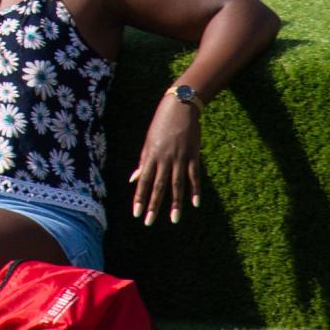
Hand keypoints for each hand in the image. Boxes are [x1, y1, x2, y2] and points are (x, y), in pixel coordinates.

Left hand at [128, 97, 205, 224]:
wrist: (179, 107)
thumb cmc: (160, 124)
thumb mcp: (148, 141)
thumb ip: (143, 162)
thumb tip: (134, 180)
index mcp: (151, 155)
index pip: (143, 181)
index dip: (140, 198)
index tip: (136, 214)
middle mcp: (164, 159)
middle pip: (158, 186)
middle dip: (154, 205)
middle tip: (149, 222)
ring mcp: (180, 158)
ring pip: (177, 185)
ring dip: (175, 203)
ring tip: (174, 220)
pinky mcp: (194, 156)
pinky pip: (194, 177)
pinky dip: (195, 190)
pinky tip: (196, 204)